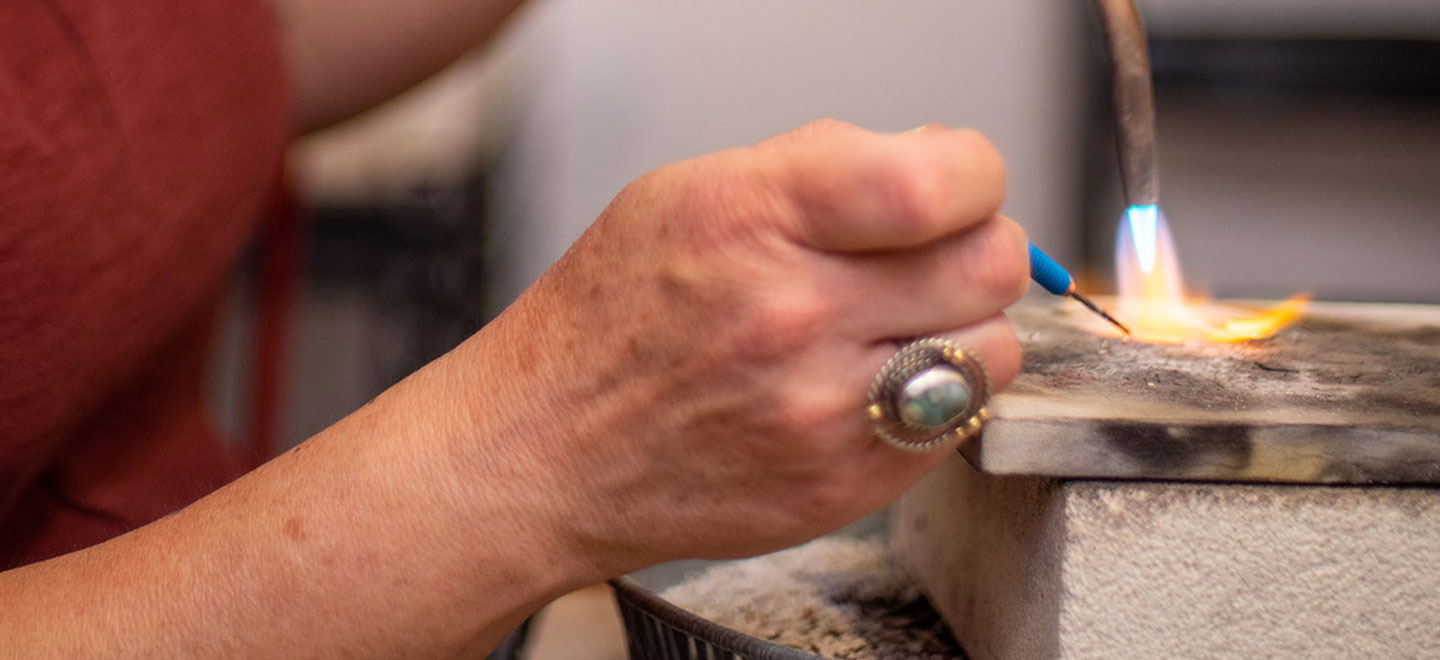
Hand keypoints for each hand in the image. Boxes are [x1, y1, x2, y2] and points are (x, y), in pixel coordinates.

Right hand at [461, 119, 1027, 574]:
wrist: (548, 451)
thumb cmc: (610, 320)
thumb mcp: (687, 193)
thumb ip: (822, 166)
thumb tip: (935, 162)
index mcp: (758, 218)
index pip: (945, 182)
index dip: (975, 175)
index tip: (961, 186)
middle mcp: (795, 315)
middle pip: (990, 263)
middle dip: (977, 248)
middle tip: (934, 259)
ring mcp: (823, 410)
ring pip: (991, 350)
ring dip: (963, 330)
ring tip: (898, 329)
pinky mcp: (842, 485)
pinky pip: (955, 425)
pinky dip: (933, 399)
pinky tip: (869, 385)